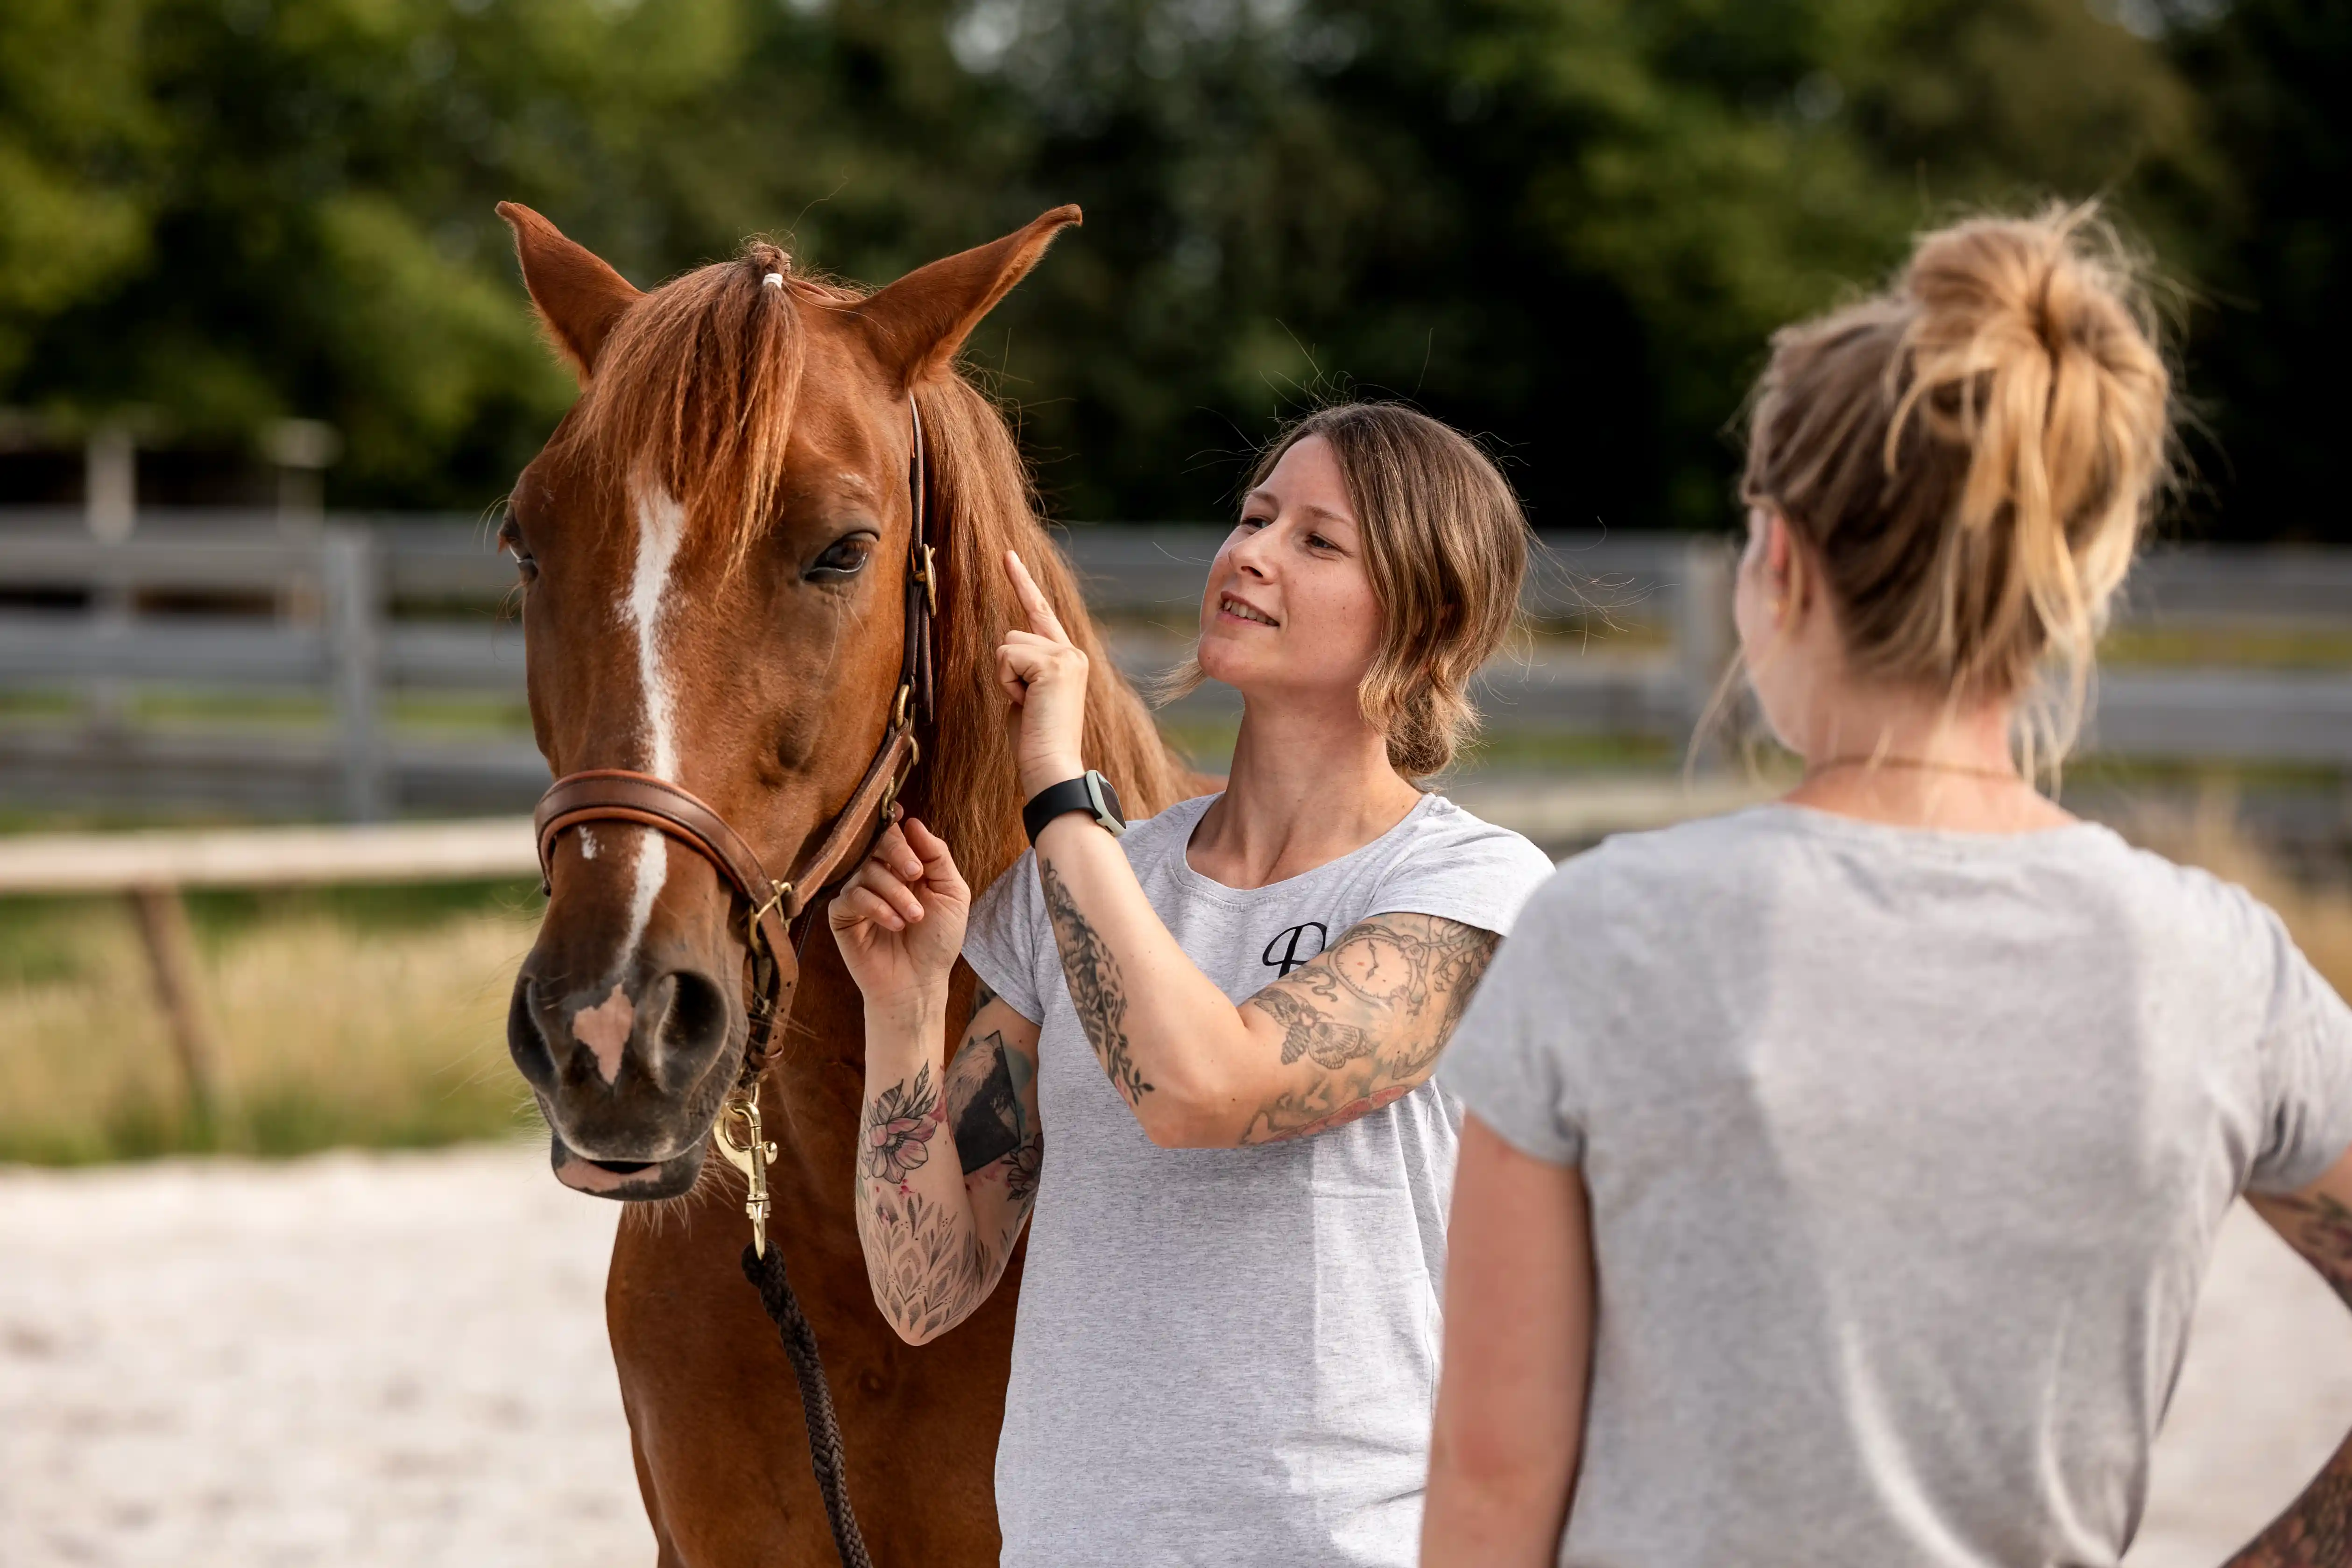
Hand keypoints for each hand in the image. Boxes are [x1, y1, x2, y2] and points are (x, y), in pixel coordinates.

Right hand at [828, 816, 970, 1008]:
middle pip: (875, 842)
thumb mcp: (952, 894)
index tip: (905, 822)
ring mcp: (857, 892)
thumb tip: (913, 822)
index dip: (896, 826)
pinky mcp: (841, 914)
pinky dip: (876, 907)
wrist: (920, 982)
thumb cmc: (938, 940)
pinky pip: (851, 896)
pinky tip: (895, 924)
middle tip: (916, 874)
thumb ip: (937, 856)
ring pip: (865, 870)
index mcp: (904, 865)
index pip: (893, 832)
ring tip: (913, 918)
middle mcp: (878, 874)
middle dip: (898, 853)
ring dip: (894, 892)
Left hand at [995, 549, 1088, 798]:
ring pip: (1006, 644)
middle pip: (1012, 634)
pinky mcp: (1055, 662)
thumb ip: (1022, 669)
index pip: (1039, 611)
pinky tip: (1026, 702)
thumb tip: (1007, 653)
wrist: (1052, 765)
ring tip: (1027, 704)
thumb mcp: (1026, 696)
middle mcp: (1071, 650)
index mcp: (1067, 657)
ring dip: (1006, 678)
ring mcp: (1066, 654)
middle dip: (1006, 669)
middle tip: (1025, 703)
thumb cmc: (1034, 741)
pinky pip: (1006, 656)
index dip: (1022, 582)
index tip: (1007, 554)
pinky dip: (1007, 682)